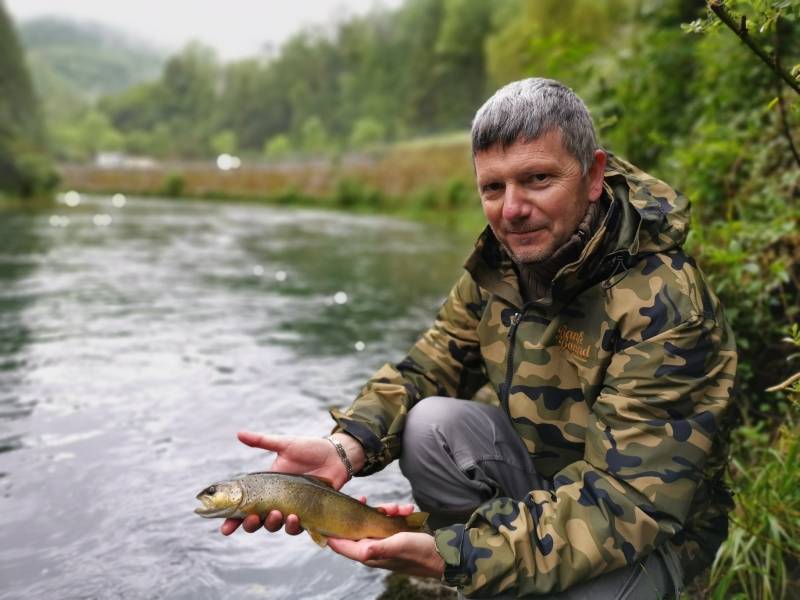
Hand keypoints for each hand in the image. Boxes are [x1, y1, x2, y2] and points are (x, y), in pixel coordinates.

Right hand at [221, 430, 364, 535]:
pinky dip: (294, 526)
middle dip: (251, 524)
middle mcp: (276, 501)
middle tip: (253, 517)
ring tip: (278, 513)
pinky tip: (295, 518)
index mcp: (266, 487)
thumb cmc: (310, 449)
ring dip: (273, 524)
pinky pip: (298, 527)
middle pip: (256, 521)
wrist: (336, 455)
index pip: (244, 507)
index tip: (224, 528)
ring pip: (275, 526)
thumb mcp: (285, 444)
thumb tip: (238, 433)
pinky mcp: (308, 514)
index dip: (232, 520)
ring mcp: (292, 509)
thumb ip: (262, 441)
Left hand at [326, 501, 443, 578]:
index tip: (329, 511)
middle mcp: (371, 549)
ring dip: (385, 511)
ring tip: (400, 508)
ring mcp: (382, 542)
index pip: (340, 544)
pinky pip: (388, 521)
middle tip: (364, 498)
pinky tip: (407, 510)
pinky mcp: (392, 536)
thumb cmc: (420, 553)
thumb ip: (380, 548)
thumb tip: (361, 551)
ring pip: (373, 521)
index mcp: (367, 554)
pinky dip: (396, 513)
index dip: (331, 530)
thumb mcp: (400, 546)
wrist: (442, 555)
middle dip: (362, 512)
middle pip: (356, 527)